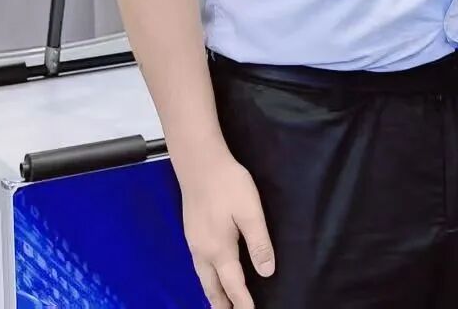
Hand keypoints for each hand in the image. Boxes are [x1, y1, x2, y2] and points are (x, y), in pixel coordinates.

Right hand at [178, 150, 275, 308]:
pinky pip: (198, 265)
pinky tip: (209, 273)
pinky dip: (205, 277)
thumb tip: (266, 272)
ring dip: (211, 292)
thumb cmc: (228, 185)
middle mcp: (202, 251)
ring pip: (202, 276)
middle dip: (221, 303)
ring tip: (219, 302)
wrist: (200, 163)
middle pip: (212, 286)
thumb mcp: (250, 212)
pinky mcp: (190, 231)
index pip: (233, 284)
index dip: (242, 301)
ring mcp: (193, 241)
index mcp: (219, 249)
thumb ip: (259, 243)